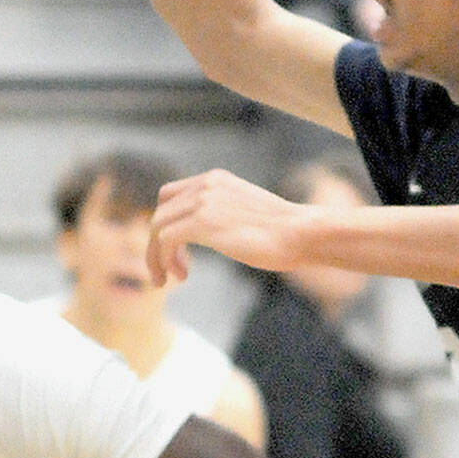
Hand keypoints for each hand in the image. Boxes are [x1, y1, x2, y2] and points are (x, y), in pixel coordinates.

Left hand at [148, 169, 306, 285]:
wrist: (301, 234)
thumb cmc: (281, 232)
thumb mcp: (243, 212)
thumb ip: (221, 214)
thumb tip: (205, 232)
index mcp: (215, 179)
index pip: (170, 195)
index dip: (166, 223)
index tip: (175, 249)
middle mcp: (205, 185)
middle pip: (160, 212)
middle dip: (158, 244)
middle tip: (170, 270)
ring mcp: (202, 201)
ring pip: (157, 227)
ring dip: (157, 256)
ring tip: (170, 278)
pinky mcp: (202, 222)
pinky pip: (165, 240)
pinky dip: (164, 260)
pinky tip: (180, 276)